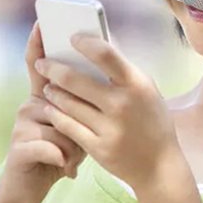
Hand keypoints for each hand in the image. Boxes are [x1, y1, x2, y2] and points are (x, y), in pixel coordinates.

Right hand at [0, 22, 86, 202]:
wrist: (36, 187)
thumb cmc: (65, 148)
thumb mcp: (80, 121)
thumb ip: (87, 97)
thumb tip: (110, 74)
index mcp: (46, 94)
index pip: (41, 63)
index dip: (39, 41)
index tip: (41, 21)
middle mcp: (30, 103)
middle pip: (58, 93)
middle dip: (79, 113)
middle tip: (88, 130)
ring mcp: (22, 124)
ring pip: (60, 121)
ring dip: (73, 143)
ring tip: (73, 157)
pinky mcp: (19, 146)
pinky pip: (52, 143)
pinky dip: (64, 158)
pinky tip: (65, 168)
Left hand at [34, 32, 179, 191]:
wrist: (159, 164)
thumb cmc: (152, 120)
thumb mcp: (146, 90)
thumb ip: (124, 73)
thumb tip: (98, 49)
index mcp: (136, 83)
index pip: (105, 54)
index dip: (85, 43)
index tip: (72, 38)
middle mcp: (121, 103)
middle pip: (76, 80)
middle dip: (53, 69)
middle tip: (42, 63)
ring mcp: (109, 127)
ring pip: (68, 104)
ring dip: (53, 92)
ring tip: (47, 86)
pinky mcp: (97, 148)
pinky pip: (68, 126)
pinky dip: (57, 114)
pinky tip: (51, 108)